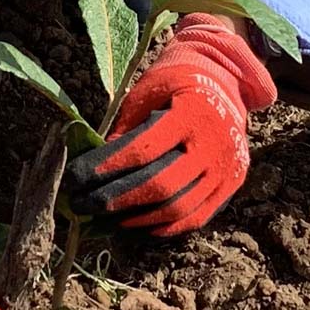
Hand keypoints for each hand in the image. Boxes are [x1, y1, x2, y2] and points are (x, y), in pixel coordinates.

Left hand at [65, 13, 275, 235]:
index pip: (145, 149)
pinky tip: (139, 225)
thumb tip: (99, 162)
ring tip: (105, 217)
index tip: (78, 176)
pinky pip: (197, 217)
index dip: (109, 166)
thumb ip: (127, 125)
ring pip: (179, 208)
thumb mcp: (148, 90)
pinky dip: (166, 227)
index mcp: (192, 114)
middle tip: (83, 203)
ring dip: (138, 218)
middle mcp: (214, 146)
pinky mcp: (231, 186)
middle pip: (161, 185)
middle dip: (117, 198)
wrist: (225, 82)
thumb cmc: (178, 82)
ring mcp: (226, 170)